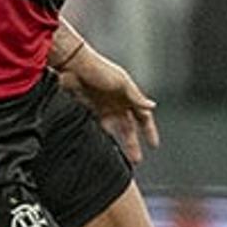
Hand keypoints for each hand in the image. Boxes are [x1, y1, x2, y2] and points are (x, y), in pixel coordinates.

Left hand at [57, 48, 159, 163]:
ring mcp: (103, 107)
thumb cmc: (99, 69)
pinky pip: (98, 128)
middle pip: (128, 128)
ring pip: (114, 130)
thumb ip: (136, 97)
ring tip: (120, 159)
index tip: (154, 144)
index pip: (143, 116)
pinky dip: (101, 137)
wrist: (73, 66)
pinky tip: (102, 148)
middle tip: (136, 160)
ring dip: (118, 143)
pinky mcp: (89, 110)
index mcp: (128, 95)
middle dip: (133, 143)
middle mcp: (117, 103)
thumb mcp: (121, 82)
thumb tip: (153, 106)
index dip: (149, 130)